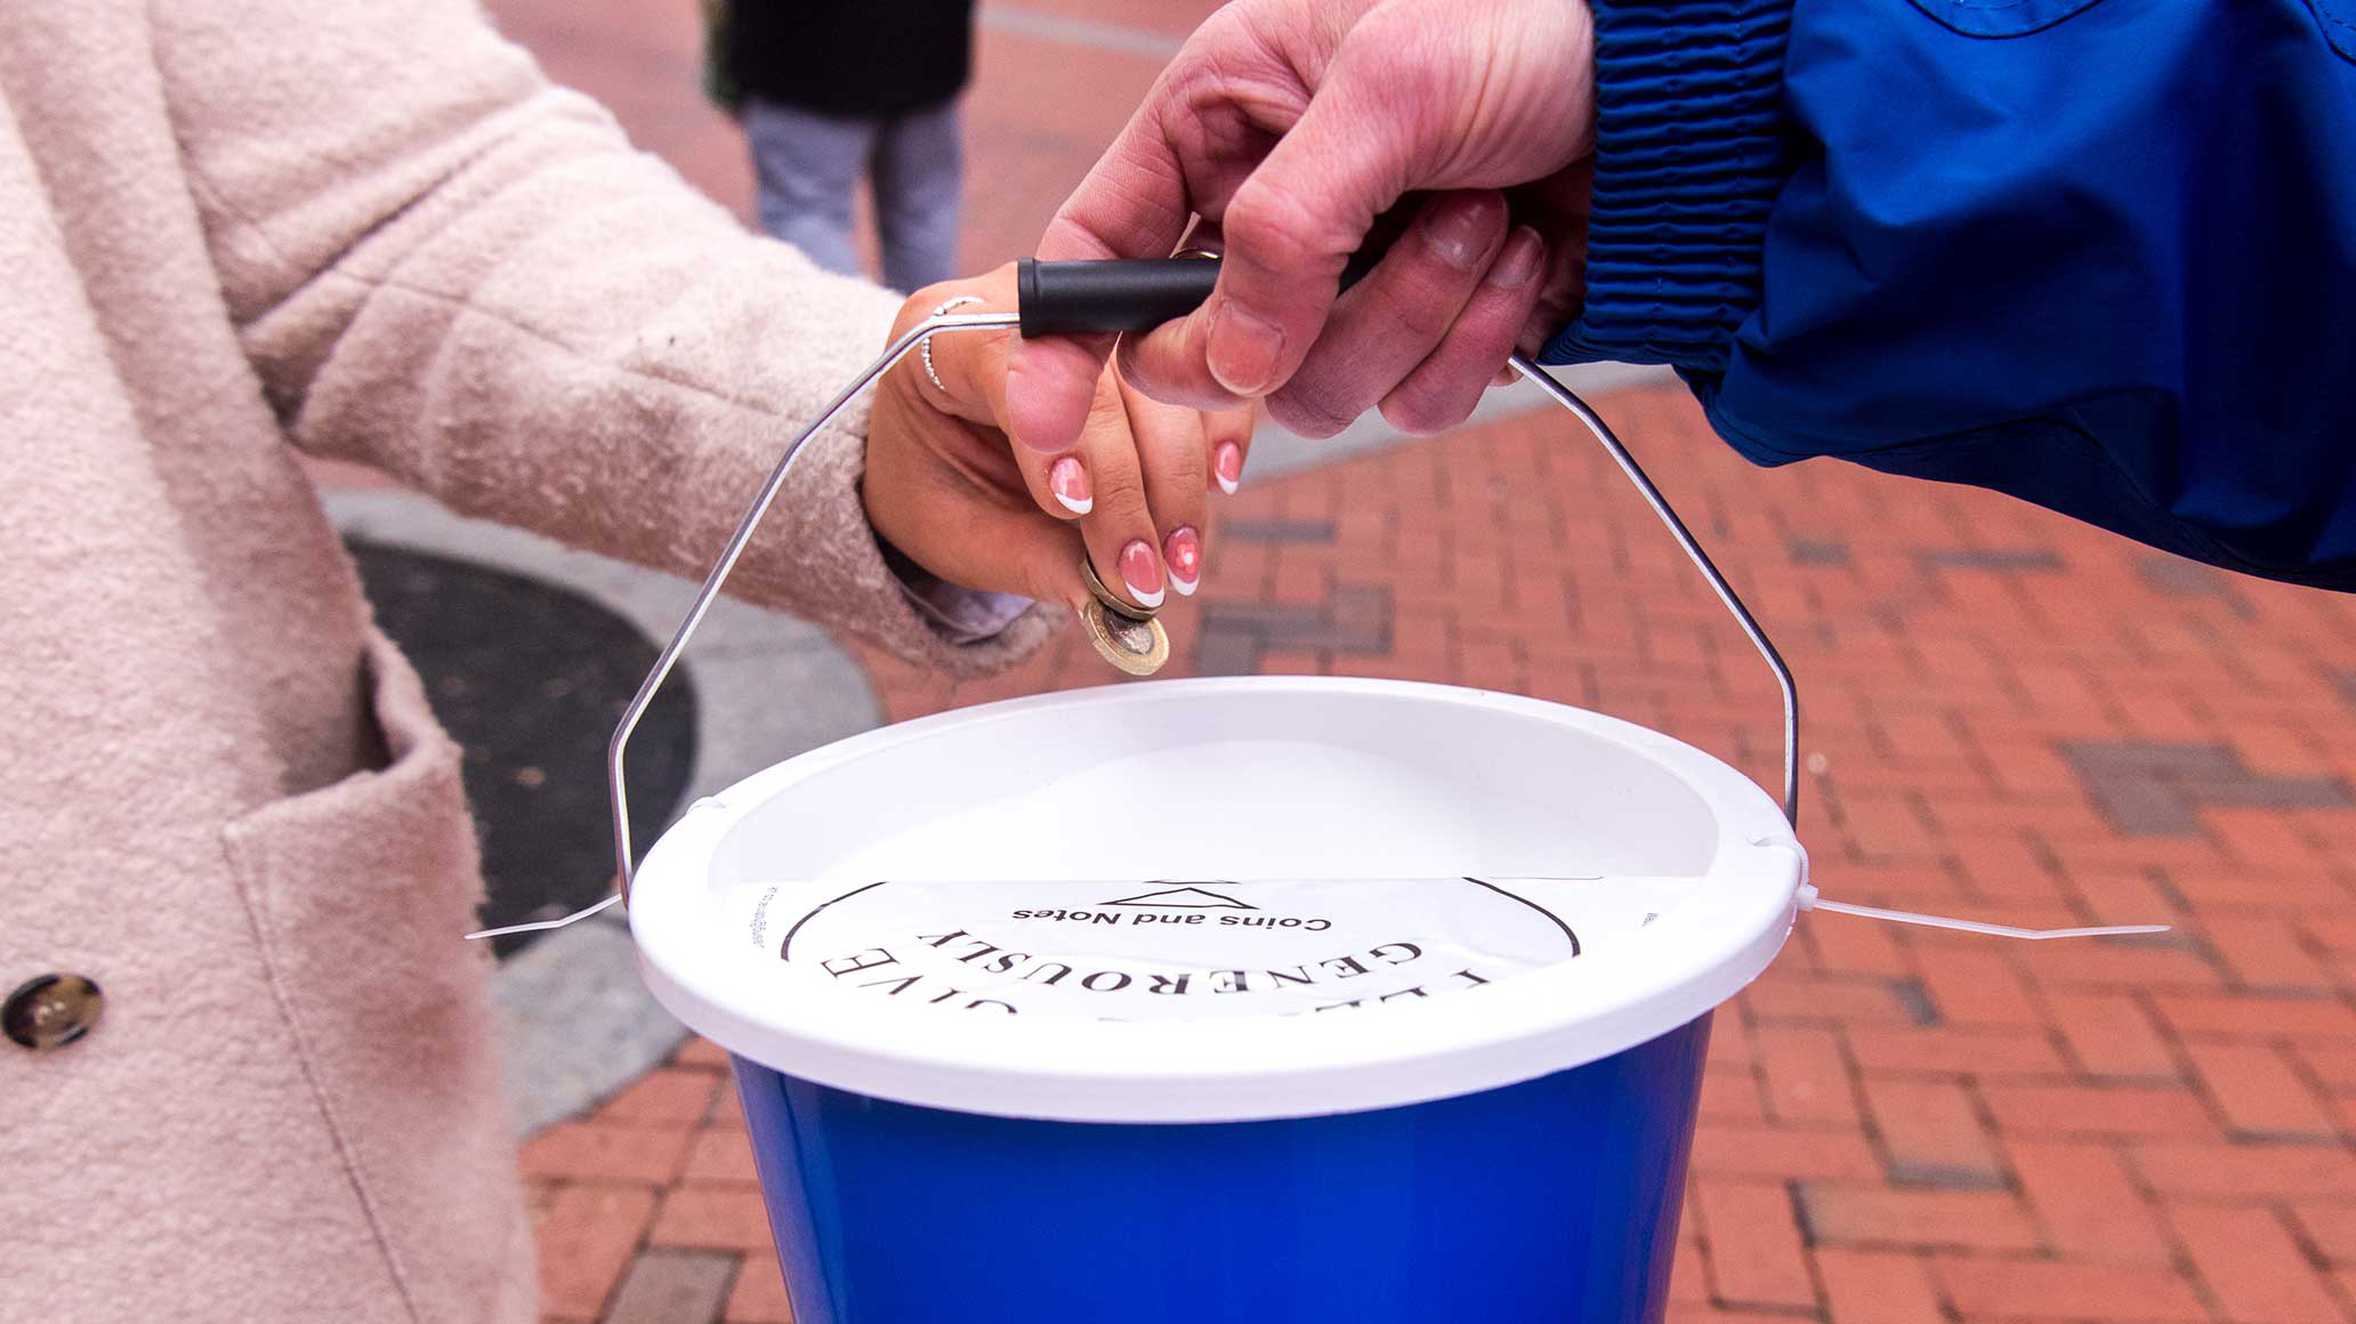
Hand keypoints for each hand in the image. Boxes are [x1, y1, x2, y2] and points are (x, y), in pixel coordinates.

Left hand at [864, 264, 1254, 613]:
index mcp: (942, 337)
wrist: (942, 449)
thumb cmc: (933, 483)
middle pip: (1102, 384)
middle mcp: (1022, 305)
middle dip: (1132, 490)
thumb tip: (1115, 606)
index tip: (1076, 510)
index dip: (1055, 438)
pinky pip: (1196, 380)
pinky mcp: (1147, 338)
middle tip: (1149, 574)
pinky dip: (1217, 434)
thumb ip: (1028, 560)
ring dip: (1179, 482)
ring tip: (1179, 561)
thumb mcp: (955, 531)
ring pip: (1160, 386)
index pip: (1014, 366)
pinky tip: (1216, 488)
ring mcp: (1094, 313)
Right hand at [1008, 0, 1594, 452]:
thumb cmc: (1526, 23)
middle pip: (1212, 355)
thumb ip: (1285, 228)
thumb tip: (1228, 363)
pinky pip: (1411, 404)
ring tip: (1487, 215)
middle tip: (1384, 242)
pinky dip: (1476, 343)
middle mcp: (1270, 212)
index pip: (1102, 248)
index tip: (1047, 421)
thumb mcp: (1386, 89)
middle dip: (1311, 316)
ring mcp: (1347, 283)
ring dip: (1419, 312)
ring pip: (1317, 391)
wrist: (1674, 82)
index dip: (1066, 337)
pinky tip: (1526, 254)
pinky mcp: (1428, 333)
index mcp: (1220, 121)